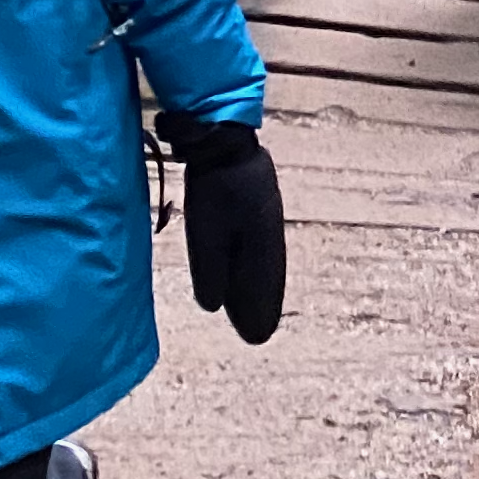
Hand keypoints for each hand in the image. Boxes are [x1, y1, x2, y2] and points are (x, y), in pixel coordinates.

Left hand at [163, 116, 286, 343]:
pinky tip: (250, 270)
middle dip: (263, 305)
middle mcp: (271, 232)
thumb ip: (211, 271)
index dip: (259, 313)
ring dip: (260, 287)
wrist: (223, 140)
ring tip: (257, 309)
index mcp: (263, 243)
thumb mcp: (207, 234)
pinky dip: (257, 266)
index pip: (263, 287)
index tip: (256, 338)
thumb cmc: (213, 188)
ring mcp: (267, 216)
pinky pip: (261, 246)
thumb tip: (212, 307)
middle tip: (259, 333)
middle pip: (268, 276)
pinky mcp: (257, 205)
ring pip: (265, 261)